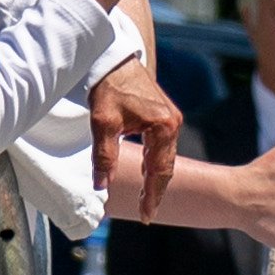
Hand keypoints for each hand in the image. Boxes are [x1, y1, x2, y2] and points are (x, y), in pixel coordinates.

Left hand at [88, 54, 181, 216]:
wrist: (112, 59)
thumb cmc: (109, 87)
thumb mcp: (103, 123)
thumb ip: (104, 156)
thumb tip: (102, 185)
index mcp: (164, 127)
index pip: (159, 171)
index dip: (152, 196)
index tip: (146, 216)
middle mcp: (173, 124)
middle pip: (166, 167)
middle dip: (156, 191)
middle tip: (146, 213)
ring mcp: (170, 119)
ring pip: (165, 158)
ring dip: (155, 178)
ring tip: (146, 198)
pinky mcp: (163, 115)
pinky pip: (162, 147)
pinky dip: (155, 163)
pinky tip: (147, 172)